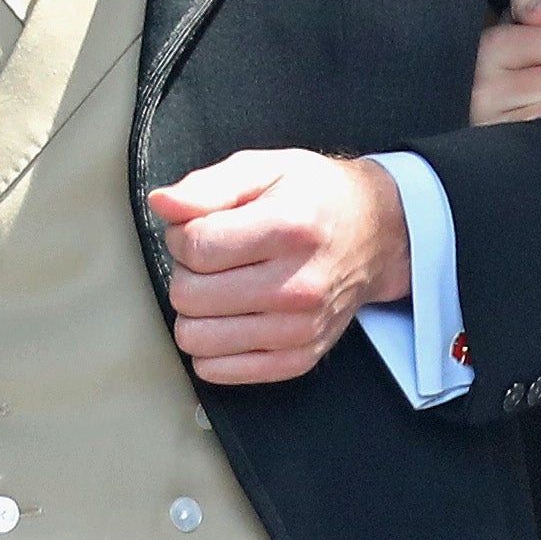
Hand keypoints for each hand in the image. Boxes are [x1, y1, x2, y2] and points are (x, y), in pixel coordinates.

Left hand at [152, 151, 410, 384]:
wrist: (377, 234)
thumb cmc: (317, 196)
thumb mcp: (266, 168)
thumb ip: (209, 185)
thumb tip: (163, 205)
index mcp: (289, 229)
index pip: (195, 247)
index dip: (182, 234)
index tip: (199, 227)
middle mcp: (298, 285)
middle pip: (189, 295)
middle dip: (188, 271)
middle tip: (214, 256)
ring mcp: (299, 329)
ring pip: (195, 337)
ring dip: (196, 310)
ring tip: (222, 285)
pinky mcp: (298, 358)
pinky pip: (217, 370)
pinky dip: (211, 345)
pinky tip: (229, 317)